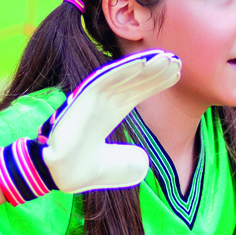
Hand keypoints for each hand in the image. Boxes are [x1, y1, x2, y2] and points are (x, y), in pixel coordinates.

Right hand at [0, 50, 181, 203]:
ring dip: (143, 66)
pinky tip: (141, 62)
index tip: (176, 73)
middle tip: (176, 61)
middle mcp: (102, 104)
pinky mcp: (81, 100)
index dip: (155, 82)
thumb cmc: (81, 172)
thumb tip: (144, 160)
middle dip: (154, 71)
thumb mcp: (116, 169)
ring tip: (165, 58)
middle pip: (132, 82)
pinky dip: (122, 70)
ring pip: (121, 77)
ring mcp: (91, 100)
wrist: (59, 176)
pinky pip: (103, 80)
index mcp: (109, 115)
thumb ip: (131, 162)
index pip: (136, 93)